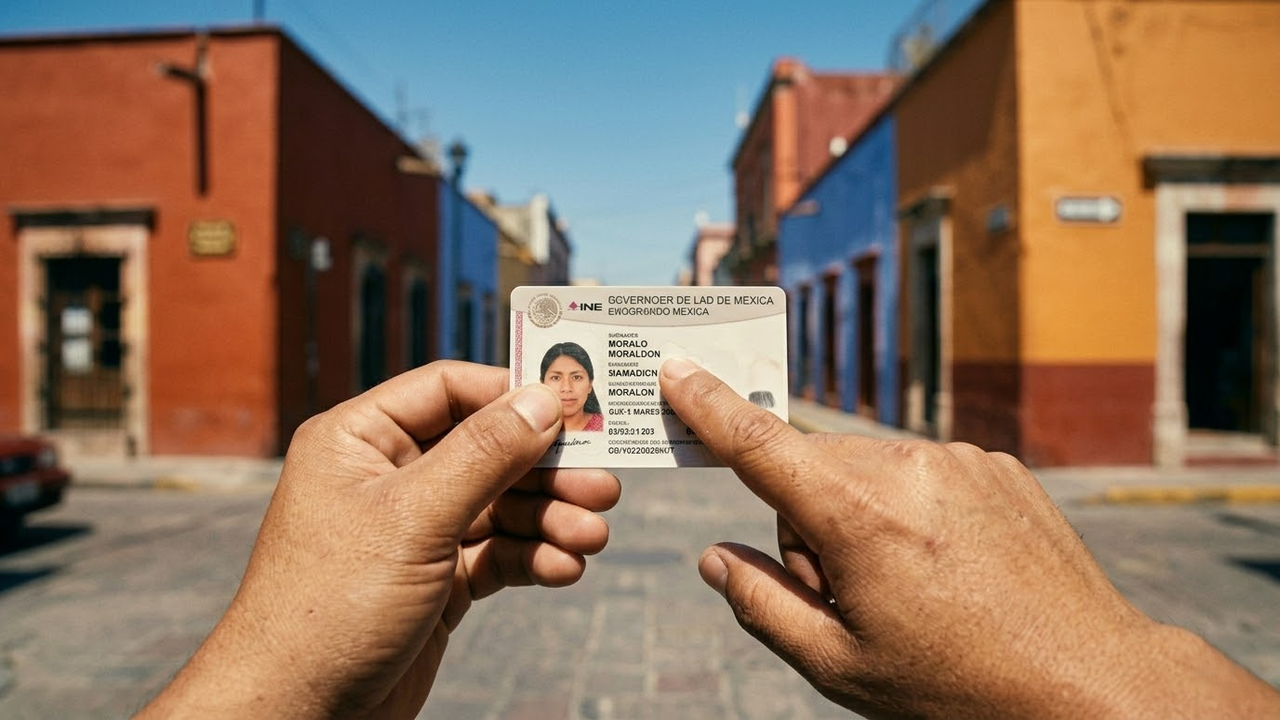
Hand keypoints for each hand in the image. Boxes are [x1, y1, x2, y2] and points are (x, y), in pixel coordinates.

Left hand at [137, 361, 620, 718]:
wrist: (298, 713)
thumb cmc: (329, 606)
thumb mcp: (414, 517)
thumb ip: (484, 454)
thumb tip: (544, 399)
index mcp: (360, 440)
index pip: (449, 390)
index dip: (513, 396)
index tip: (576, 410)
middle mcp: (387, 477)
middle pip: (487, 451)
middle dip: (546, 471)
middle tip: (603, 486)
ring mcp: (413, 530)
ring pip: (499, 505)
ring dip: (549, 519)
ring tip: (592, 537)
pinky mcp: (435, 580)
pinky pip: (495, 553)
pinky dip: (532, 557)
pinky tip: (563, 568)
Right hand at [660, 358, 1279, 718]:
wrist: (1087, 677)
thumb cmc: (954, 683)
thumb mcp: (839, 665)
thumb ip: (761, 605)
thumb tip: (714, 558)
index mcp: (859, 517)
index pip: (760, 446)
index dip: (708, 407)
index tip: (675, 369)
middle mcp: (907, 468)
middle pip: (811, 470)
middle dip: (808, 520)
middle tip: (853, 592)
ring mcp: (957, 460)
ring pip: (866, 470)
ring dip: (863, 514)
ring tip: (916, 585)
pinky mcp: (994, 464)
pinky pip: (921, 470)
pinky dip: (914, 508)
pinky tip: (953, 565)